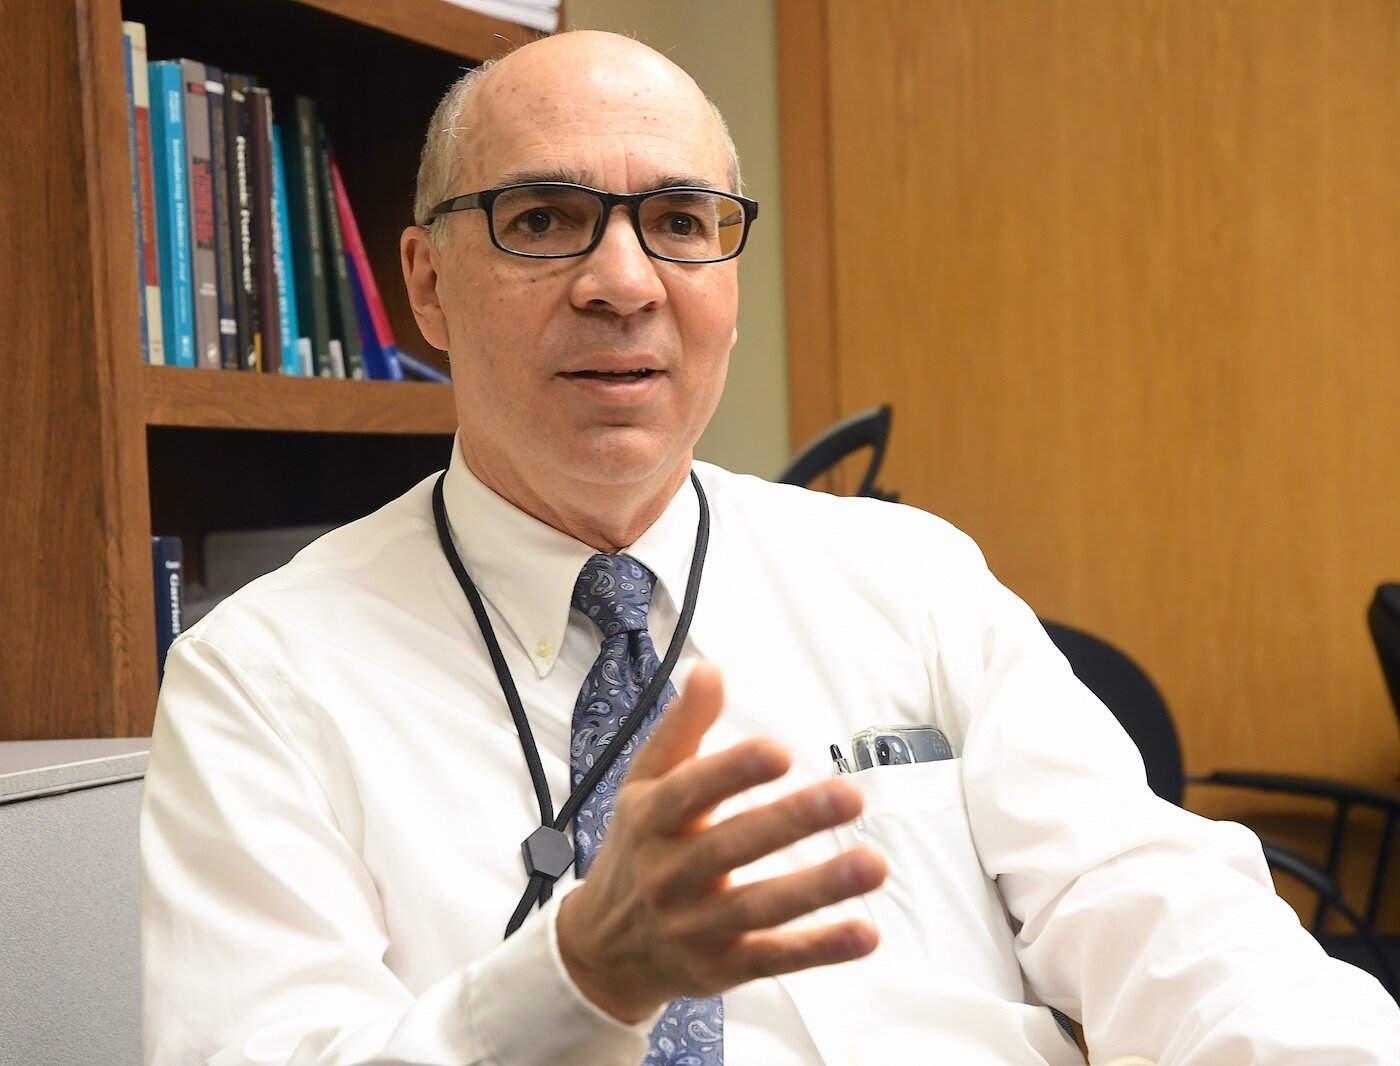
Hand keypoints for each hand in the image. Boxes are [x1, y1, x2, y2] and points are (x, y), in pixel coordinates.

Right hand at [557, 661, 886, 1022]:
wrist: (600, 950)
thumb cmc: (636, 849)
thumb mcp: (644, 784)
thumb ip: (681, 728)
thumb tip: (709, 670)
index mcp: (651, 819)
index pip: (691, 791)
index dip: (733, 770)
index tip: (779, 750)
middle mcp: (669, 874)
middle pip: (732, 846)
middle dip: (791, 820)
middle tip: (849, 795)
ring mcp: (695, 926)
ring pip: (760, 906)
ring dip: (819, 887)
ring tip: (873, 864)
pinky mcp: (721, 968)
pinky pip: (773, 959)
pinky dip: (819, 950)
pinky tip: (865, 933)